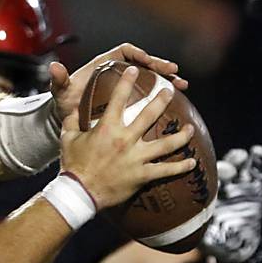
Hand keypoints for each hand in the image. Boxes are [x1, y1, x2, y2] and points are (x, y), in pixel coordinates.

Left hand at [48, 43, 187, 125]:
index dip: (137, 53)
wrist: (68, 120)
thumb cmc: (65, 103)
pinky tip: (177, 100)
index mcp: (103, 64)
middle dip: (159, 65)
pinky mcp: (130, 100)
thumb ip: (59, 80)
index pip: (124, 51)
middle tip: (173, 70)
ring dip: (166, 79)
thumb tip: (53, 67)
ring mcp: (125, 86)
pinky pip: (150, 93)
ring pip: (150, 77)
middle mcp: (117, 72)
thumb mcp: (61, 92)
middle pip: (143, 63)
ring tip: (181, 84)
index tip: (147, 61)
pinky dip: (162, 95)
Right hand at [57, 65, 197, 208]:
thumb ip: (71, 121)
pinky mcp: (142, 175)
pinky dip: (180, 166)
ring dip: (181, 135)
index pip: (119, 98)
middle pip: (149, 115)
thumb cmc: (73, 165)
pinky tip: (192, 162)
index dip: (127, 81)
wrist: (79, 192)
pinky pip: (166, 170)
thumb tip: (70, 109)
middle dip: (162, 100)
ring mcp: (136, 158)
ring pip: (165, 144)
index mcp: (107, 128)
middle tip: (170, 91)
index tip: (135, 70)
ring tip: (190, 128)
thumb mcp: (68, 138)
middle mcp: (125, 139)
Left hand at [199, 146, 261, 262]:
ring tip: (239, 156)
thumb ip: (207, 237)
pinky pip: (256, 169)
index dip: (201, 178)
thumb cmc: (218, 242)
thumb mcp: (210, 241)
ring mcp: (236, 182)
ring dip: (236, 158)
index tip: (201, 174)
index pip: (200, 183)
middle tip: (223, 170)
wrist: (239, 244)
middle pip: (217, 170)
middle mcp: (218, 184)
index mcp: (203, 196)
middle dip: (220, 168)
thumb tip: (200, 242)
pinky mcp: (254, 184)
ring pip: (235, 165)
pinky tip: (258, 151)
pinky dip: (257, 160)